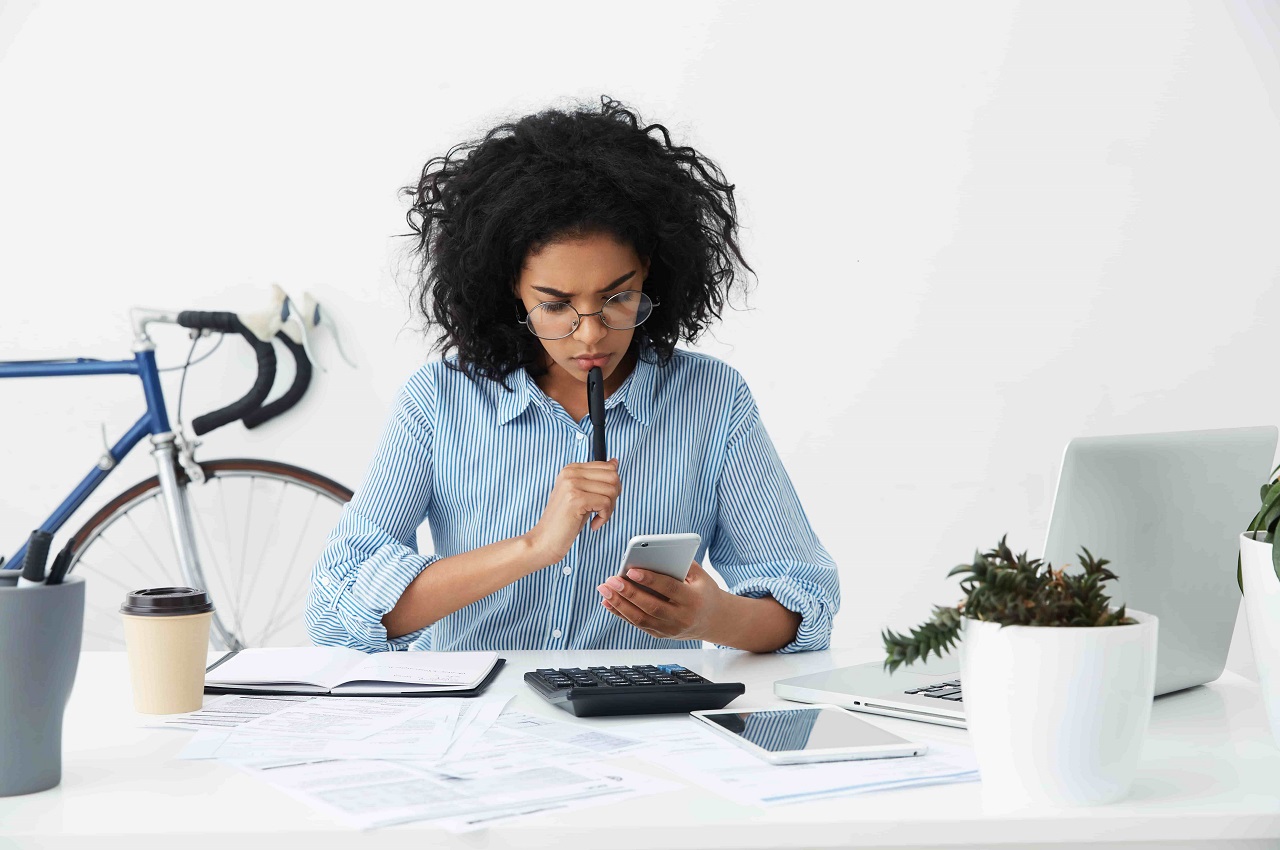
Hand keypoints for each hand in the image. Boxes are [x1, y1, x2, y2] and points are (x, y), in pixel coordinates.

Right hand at [525, 459, 619, 566]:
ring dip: (609, 509)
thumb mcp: (583, 495)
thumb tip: (615, 462)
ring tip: (596, 518)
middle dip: (614, 497)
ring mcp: (572, 484)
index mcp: (572, 469)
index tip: (602, 501)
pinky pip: (605, 503)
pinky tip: (593, 524)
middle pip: (613, 476)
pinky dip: (604, 517)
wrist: (545, 540)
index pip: (608, 467)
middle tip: (602, 511)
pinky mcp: (575, 498)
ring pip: (611, 490)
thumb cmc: (565, 521)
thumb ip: (597, 479)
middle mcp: (570, 472)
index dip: (613, 487)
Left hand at [596, 560, 723, 640]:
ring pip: (641, 619)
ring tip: (604, 590)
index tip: (631, 571)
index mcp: (693, 600)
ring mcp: (670, 630)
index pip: (669, 589)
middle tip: (611, 581)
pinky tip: (608, 602)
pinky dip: (621, 613)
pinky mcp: (660, 635)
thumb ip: (680, 563)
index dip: (650, 580)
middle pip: (651, 606)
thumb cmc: (703, 591)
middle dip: (628, 593)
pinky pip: (638, 624)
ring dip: (619, 604)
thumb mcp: (700, 575)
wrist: (713, 620)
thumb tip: (651, 554)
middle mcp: (681, 618)